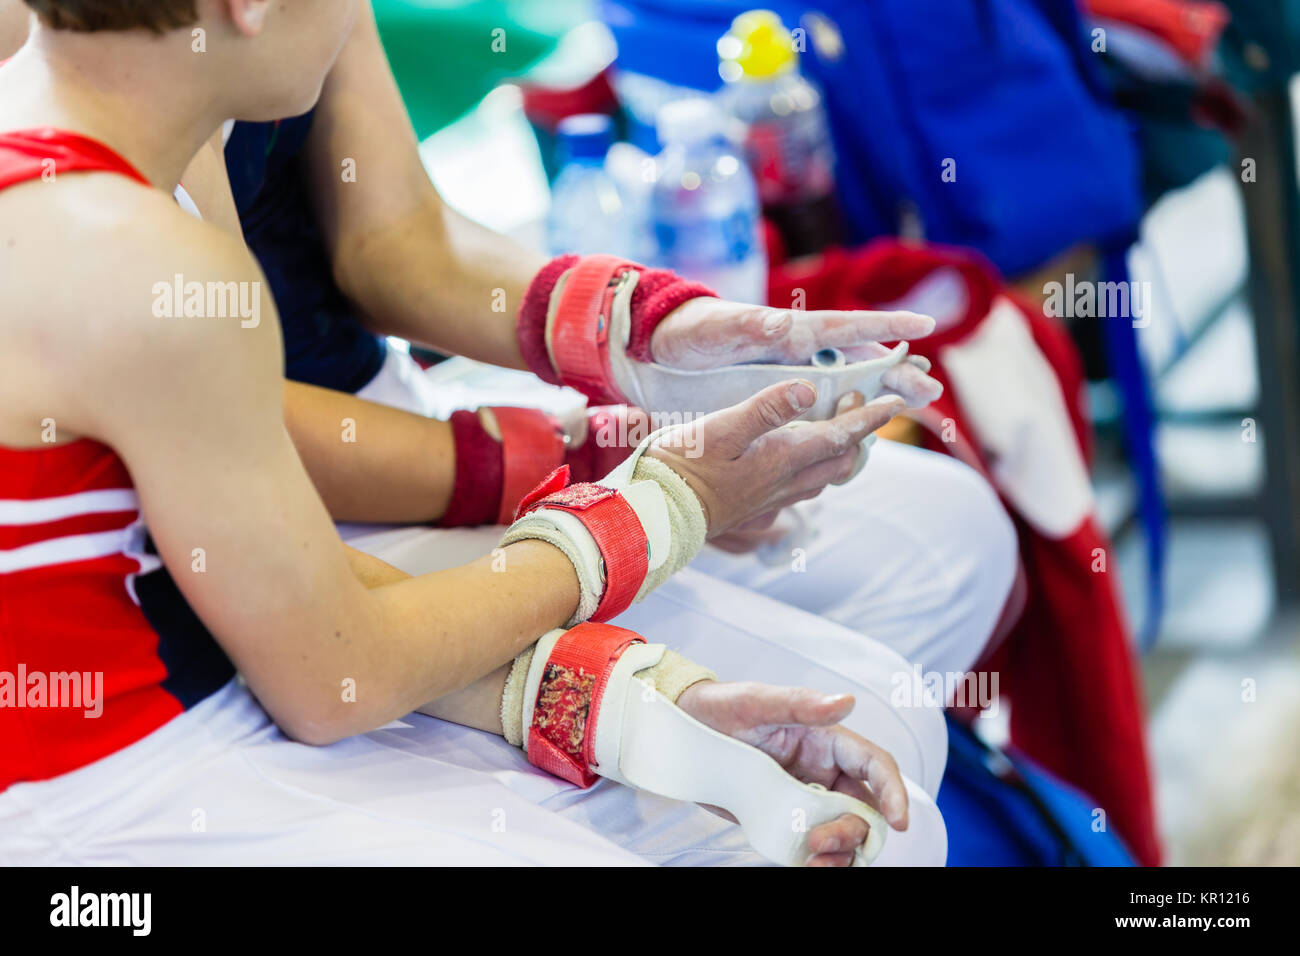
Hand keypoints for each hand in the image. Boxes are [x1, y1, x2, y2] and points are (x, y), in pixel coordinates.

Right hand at [646, 381, 902, 536]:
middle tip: (866, 407)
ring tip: (842, 430)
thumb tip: (810, 389)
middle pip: (842, 461)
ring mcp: (772, 498)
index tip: (896, 403)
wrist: (658, 513)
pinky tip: (802, 460)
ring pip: (825, 477)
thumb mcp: (722, 427)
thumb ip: (767, 408)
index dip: (870, 418)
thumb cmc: (684, 466)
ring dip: (842, 454)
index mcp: (783, 458)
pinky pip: (803, 488)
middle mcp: (785, 482)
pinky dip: (817, 468)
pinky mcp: (756, 506)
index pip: (841, 436)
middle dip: (861, 435)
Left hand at [650, 299, 942, 406]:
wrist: (662, 346)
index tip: (926, 324)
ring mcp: (792, 371)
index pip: (849, 326)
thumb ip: (752, 325)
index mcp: (792, 330)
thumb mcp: (721, 328)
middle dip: (897, 373)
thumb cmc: (694, 331)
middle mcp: (800, 349)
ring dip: (880, 394)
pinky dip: (845, 413)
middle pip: (860, 359)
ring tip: (915, 404)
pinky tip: (861, 428)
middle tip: (932, 390)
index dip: (888, 324)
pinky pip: (822, 403)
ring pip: (847, 383)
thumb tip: (786, 322)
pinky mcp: (779, 390)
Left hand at [676, 680, 908, 866]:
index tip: (898, 822)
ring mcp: (806, 800)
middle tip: (820, 842)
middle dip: (854, 832)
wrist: (682, 732)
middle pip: (864, 809)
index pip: (875, 766)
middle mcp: (824, 773)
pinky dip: (819, 862)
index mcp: (827, 741)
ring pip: (845, 834)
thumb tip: (846, 702)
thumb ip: (800, 704)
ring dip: (841, 853)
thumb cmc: (720, 708)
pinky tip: (805, 865)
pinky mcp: (784, 821)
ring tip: (814, 860)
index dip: (893, 792)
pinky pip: (813, 848)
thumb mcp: (756, 702)